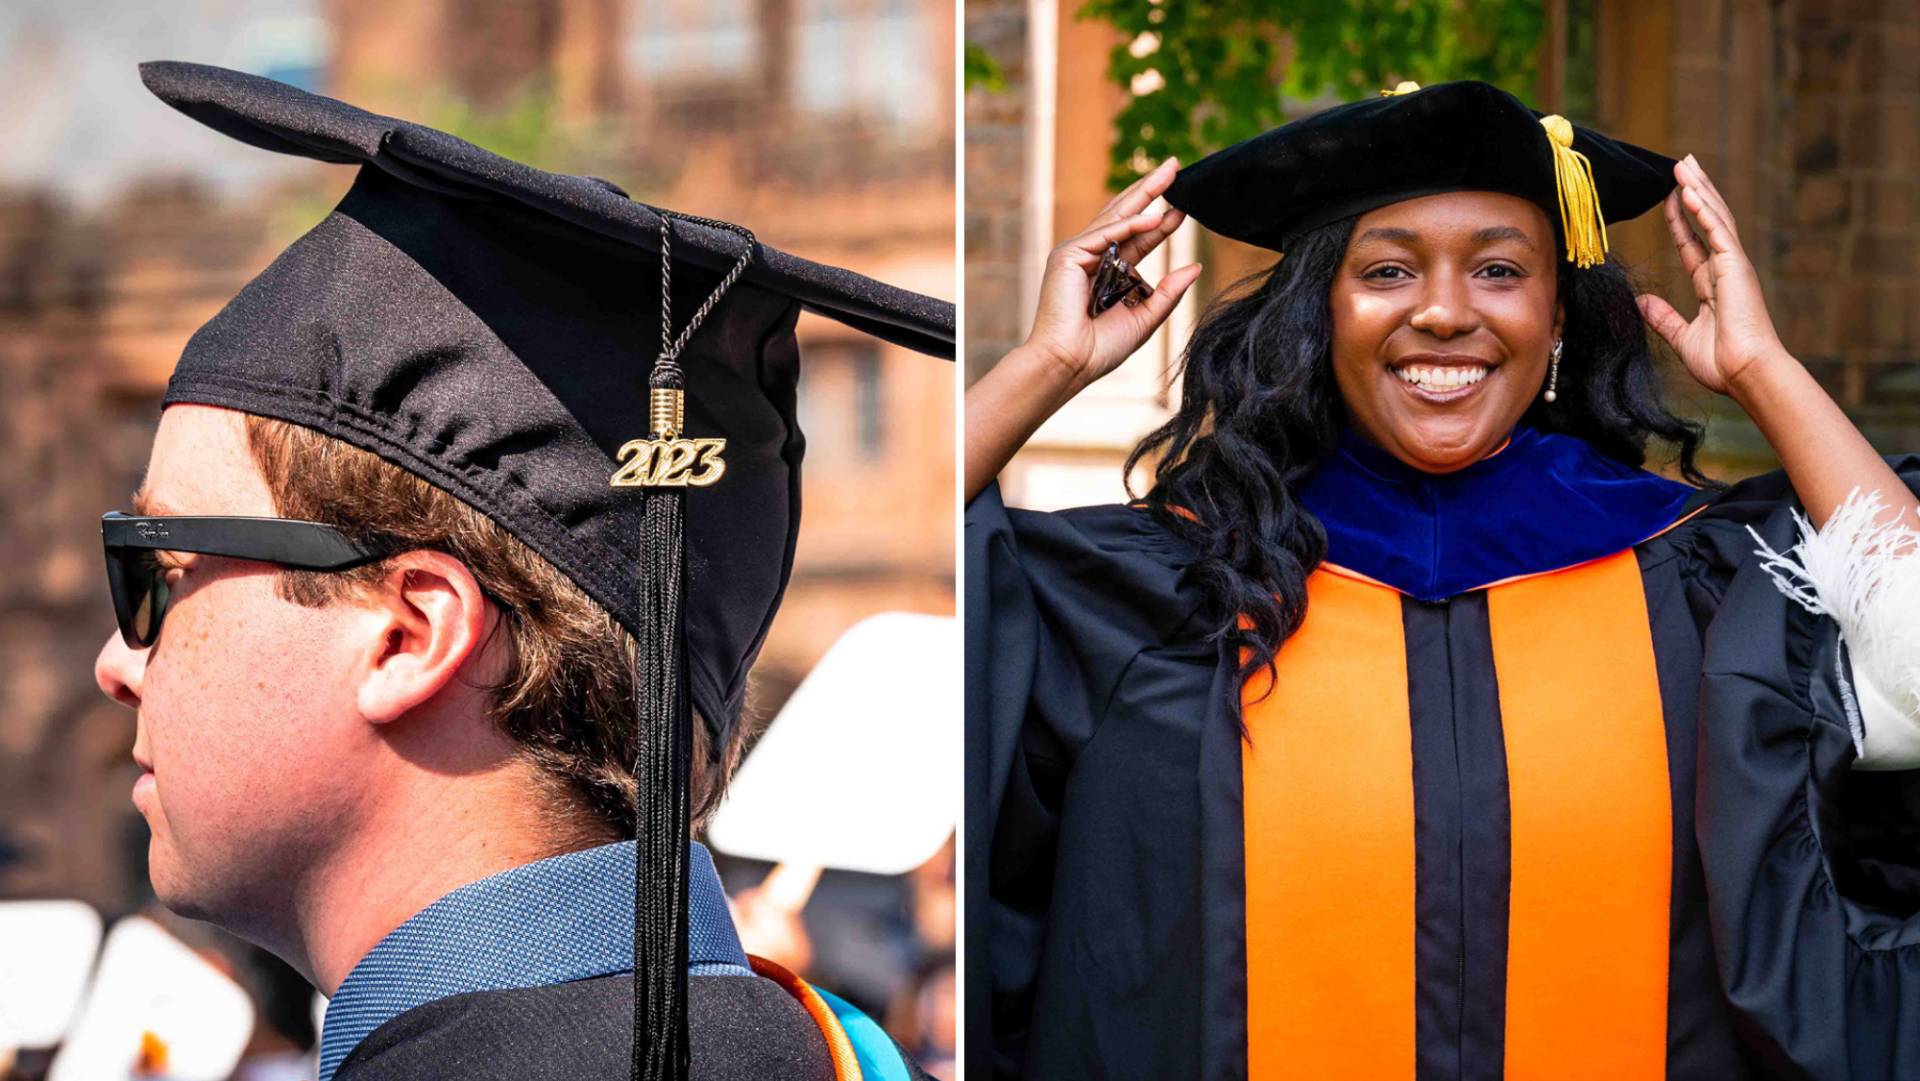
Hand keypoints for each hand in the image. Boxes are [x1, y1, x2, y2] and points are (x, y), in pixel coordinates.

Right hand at [1024, 157, 1201, 388]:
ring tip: (1169, 173)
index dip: (1163, 220)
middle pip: (1127, 216)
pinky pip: (1104, 234)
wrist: (1070, 364)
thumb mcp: (1146, 316)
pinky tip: (1155, 215)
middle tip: (1176, 167)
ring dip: (1144, 193)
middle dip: (1152, 190)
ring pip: (1116, 216)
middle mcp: (1093, 257)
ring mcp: (1078, 254)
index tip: (1186, 206)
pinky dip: (1129, 224)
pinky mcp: (1067, 256)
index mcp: (1109, 272)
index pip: (1140, 237)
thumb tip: (1195, 266)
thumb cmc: (1101, 348)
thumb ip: (1169, 291)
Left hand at [1636, 154, 1789, 395]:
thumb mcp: (1682, 336)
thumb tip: (1642, 301)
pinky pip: (1717, 232)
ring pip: (1714, 217)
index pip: (1692, 242)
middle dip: (1695, 190)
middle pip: (1707, 220)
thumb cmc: (1721, 363)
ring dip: (1698, 188)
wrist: (1744, 374)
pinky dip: (1703, 210)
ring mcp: (1732, 266)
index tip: (1669, 196)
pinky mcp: (1736, 267)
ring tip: (1684, 164)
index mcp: (1713, 284)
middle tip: (1683, 163)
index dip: (1680, 218)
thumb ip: (1663, 317)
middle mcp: (1724, 269)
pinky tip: (1688, 190)